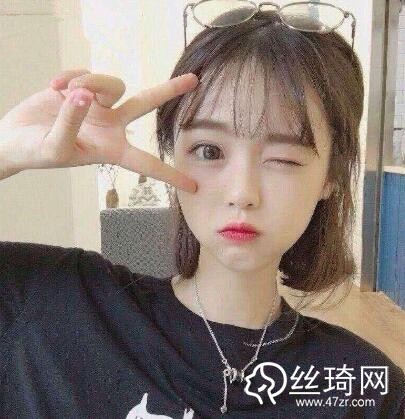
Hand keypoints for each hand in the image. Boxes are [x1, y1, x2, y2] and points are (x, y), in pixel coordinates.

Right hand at [0, 69, 198, 192]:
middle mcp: (111, 125)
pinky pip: (85, 72)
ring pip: (111, 82)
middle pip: (145, 104)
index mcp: (111, 150)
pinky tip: (55, 88)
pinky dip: (69, 76)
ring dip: (90, 81)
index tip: (192, 186)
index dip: (169, 175)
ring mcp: (98, 105)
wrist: (15, 137)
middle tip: (193, 80)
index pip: (146, 163)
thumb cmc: (36, 152)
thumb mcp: (55, 148)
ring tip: (63, 93)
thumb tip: (84, 94)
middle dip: (168, 91)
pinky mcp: (82, 87)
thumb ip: (71, 122)